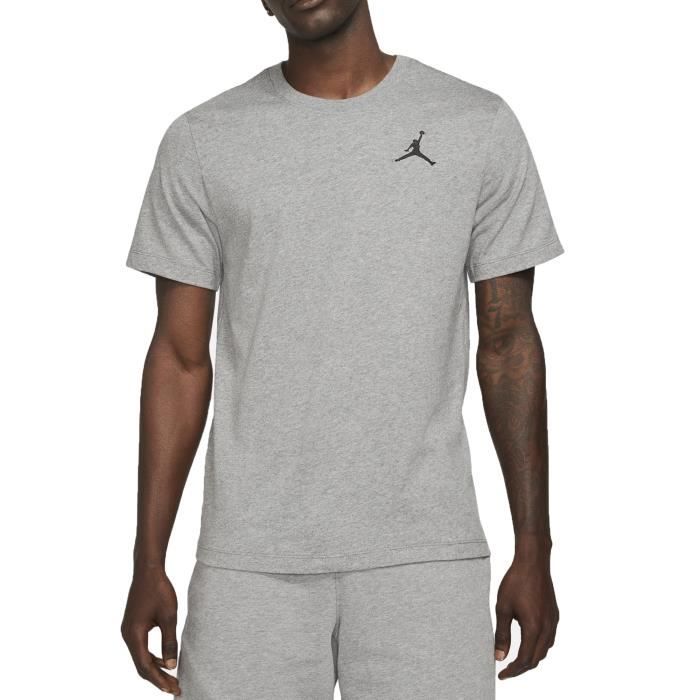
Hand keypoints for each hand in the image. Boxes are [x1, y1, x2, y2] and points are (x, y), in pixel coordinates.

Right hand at [121, 566, 180, 694]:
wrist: (148, 570)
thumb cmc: (159, 590)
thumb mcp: (169, 616)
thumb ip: (169, 642)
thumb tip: (171, 666)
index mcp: (134, 635)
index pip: (146, 667)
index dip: (160, 680)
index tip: (174, 688)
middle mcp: (127, 636)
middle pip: (141, 665)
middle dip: (157, 678)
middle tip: (175, 688)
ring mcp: (128, 630)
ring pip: (140, 657)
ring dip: (155, 668)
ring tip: (171, 677)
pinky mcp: (132, 625)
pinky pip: (140, 647)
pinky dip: (152, 656)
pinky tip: (164, 659)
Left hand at [494, 551, 558, 678]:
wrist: (533, 561)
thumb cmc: (516, 582)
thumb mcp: (503, 609)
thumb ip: (501, 634)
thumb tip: (499, 656)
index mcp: (534, 628)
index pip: (525, 660)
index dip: (513, 671)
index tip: (501, 674)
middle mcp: (547, 628)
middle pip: (536, 658)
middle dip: (522, 668)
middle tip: (507, 670)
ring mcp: (553, 621)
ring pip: (545, 649)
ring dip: (531, 658)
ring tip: (516, 659)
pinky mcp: (554, 614)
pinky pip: (549, 638)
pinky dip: (539, 646)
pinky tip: (529, 642)